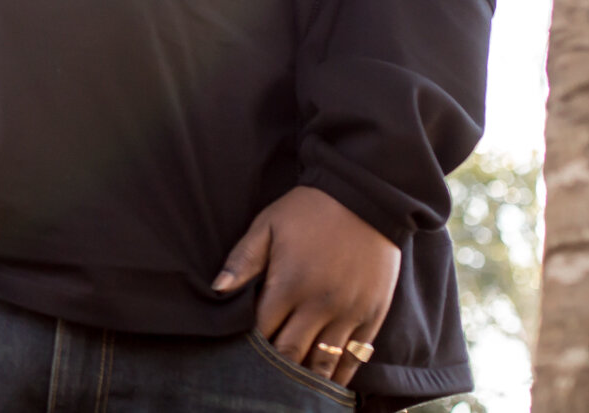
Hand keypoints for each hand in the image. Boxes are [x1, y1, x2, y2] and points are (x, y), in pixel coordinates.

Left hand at [212, 186, 400, 387]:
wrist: (366, 197)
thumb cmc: (310, 210)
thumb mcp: (268, 224)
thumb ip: (243, 259)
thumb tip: (217, 290)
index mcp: (289, 284)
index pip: (262, 332)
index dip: (249, 348)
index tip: (238, 358)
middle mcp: (319, 305)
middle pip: (290, 354)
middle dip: (273, 370)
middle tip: (261, 381)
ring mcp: (348, 313)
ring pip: (323, 363)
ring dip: (306, 380)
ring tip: (290, 391)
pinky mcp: (372, 315)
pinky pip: (355, 358)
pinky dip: (340, 376)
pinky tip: (327, 387)